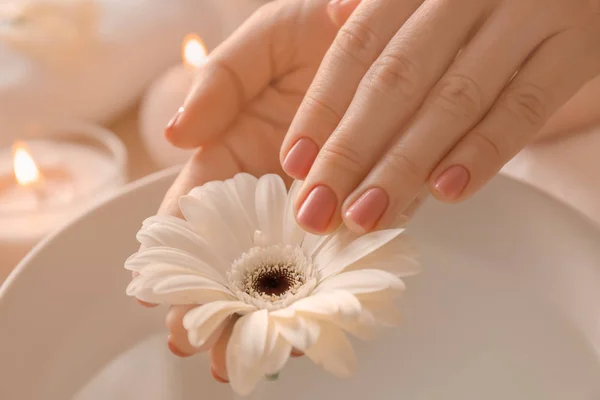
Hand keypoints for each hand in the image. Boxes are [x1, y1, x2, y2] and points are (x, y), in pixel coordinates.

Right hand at [132, 0, 387, 382]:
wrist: (398, 19)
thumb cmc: (320, 24)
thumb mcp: (261, 41)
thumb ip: (220, 83)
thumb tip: (178, 134)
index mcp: (238, 147)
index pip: (199, 210)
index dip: (178, 254)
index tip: (158, 298)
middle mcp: (280, 180)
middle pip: (245, 249)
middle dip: (225, 299)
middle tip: (205, 347)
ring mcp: (330, 191)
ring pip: (301, 259)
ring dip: (281, 306)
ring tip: (264, 350)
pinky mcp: (381, 192)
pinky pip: (362, 241)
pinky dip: (343, 281)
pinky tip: (324, 316)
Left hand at [280, 0, 599, 233]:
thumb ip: (387, 12)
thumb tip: (334, 17)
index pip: (357, 47)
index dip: (322, 108)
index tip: (295, 163)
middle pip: (395, 81)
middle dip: (349, 152)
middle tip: (316, 210)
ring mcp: (526, 15)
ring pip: (453, 101)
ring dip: (403, 166)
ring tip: (365, 216)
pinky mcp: (576, 46)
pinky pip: (525, 106)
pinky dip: (484, 151)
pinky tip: (446, 192)